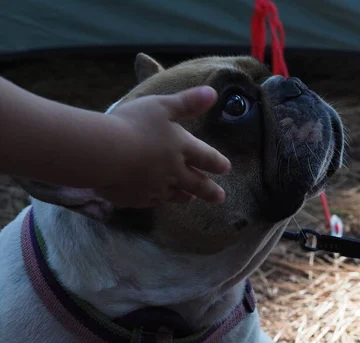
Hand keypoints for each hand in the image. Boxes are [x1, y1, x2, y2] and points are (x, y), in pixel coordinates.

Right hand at [100, 86, 230, 207]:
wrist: (102, 154)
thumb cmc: (132, 124)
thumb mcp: (162, 106)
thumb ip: (187, 102)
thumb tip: (213, 93)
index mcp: (181, 147)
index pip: (206, 157)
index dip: (218, 163)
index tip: (226, 169)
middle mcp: (173, 171)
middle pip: (196, 183)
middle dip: (210, 191)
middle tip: (220, 198)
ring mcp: (155, 188)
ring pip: (174, 195)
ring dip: (184, 196)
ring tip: (190, 199)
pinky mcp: (135, 199)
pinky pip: (150, 201)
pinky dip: (156, 200)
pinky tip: (156, 200)